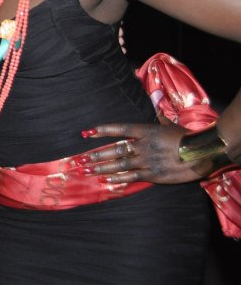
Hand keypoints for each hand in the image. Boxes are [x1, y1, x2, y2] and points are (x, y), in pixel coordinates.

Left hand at [83, 122, 203, 183]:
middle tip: (80, 159)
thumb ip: (159, 117)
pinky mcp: (153, 175)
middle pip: (115, 149)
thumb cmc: (187, 136)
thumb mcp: (169, 124)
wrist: (204, 152)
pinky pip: (132, 177)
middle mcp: (143, 145)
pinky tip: (106, 181)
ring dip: (102, 168)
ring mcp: (147, 161)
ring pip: (119, 164)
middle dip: (96, 155)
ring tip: (87, 170)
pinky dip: (118, 179)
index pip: (119, 129)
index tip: (87, 133)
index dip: (102, 131)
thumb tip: (157, 103)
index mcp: (146, 131)